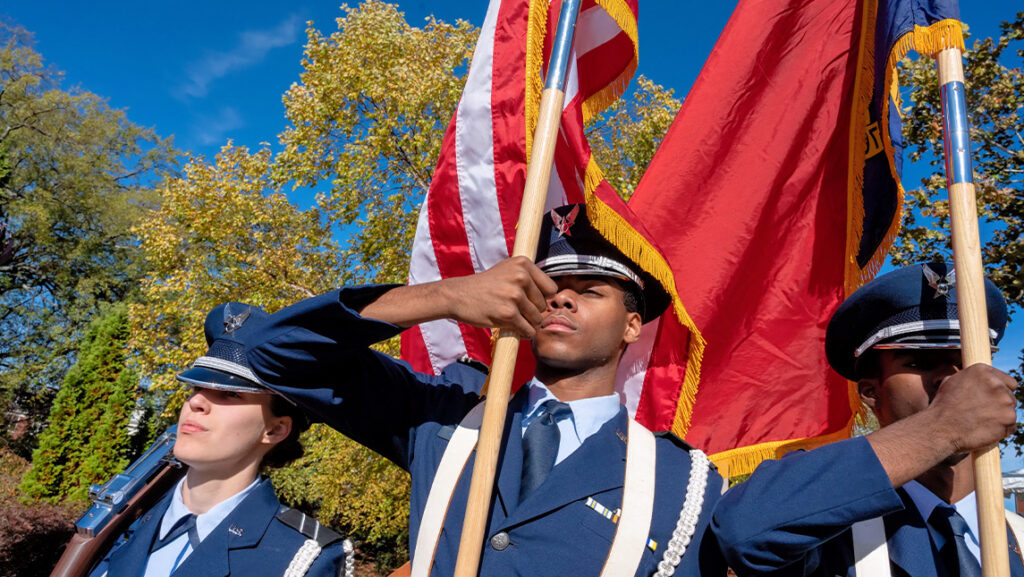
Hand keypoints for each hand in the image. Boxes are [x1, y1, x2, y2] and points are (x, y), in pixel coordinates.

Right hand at [441, 257, 556, 337]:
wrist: (458, 295)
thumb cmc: (486, 285)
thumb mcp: (508, 270)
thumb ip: (530, 277)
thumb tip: (554, 293)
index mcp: (523, 264)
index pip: (551, 288)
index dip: (541, 298)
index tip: (528, 300)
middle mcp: (521, 277)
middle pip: (544, 305)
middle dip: (532, 311)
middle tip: (514, 309)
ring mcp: (515, 295)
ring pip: (537, 319)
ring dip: (527, 323)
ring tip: (511, 317)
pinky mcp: (509, 314)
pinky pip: (528, 330)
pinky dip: (523, 333)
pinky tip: (511, 327)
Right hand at [930, 363, 1017, 453]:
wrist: (941, 428)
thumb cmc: (943, 406)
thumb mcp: (950, 382)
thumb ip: (969, 378)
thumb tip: (977, 380)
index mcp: (982, 370)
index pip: (1008, 381)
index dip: (1000, 391)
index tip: (991, 399)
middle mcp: (996, 383)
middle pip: (1010, 396)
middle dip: (1000, 405)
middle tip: (982, 412)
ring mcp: (1004, 400)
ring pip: (1010, 411)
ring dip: (1001, 417)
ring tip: (981, 422)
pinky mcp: (1009, 418)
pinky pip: (1011, 426)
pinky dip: (1002, 430)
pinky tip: (986, 430)